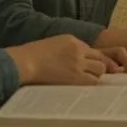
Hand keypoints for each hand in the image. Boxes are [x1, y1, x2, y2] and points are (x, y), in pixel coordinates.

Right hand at [5, 35, 126, 85]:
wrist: (25, 62)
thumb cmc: (33, 56)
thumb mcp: (54, 44)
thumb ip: (68, 49)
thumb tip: (78, 59)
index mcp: (72, 40)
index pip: (92, 50)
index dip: (93, 59)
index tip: (90, 67)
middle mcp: (79, 49)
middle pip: (100, 58)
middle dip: (98, 66)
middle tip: (91, 75)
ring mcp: (78, 63)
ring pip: (100, 69)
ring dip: (96, 75)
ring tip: (85, 81)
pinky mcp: (76, 76)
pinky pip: (93, 81)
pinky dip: (90, 83)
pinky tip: (82, 86)